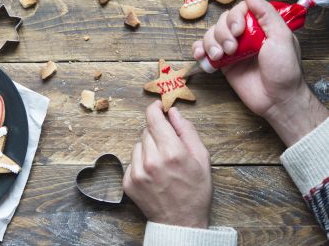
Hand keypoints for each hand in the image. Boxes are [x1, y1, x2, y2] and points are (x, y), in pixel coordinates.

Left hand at [123, 103, 211, 228]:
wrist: (180, 223)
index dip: (155, 109)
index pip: (154, 119)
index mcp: (172, 152)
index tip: (157, 106)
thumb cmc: (195, 191)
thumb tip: (174, 112)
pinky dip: (141, 162)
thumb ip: (187, 131)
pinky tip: (153, 174)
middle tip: (168, 146)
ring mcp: (137, 172)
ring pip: (138, 145)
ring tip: (162, 164)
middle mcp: (151, 160)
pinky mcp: (128, 181)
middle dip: (157, 133)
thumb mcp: (201, 159)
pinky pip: (132, 160)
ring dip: (148, 148)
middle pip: (146, 131)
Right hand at [193, 0, 327, 145]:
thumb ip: (266, 14)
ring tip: (220, 56)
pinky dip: (199, 50)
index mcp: (260, 26)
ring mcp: (232, 49)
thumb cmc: (284, 70)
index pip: (240, 10)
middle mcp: (244, 35)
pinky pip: (204, 51)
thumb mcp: (281, 37)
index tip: (239, 30)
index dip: (234, 17)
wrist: (276, 99)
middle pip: (222, 22)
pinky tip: (200, 55)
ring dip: (211, 44)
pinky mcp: (222, 64)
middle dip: (223, 33)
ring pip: (211, 35)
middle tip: (232, 48)